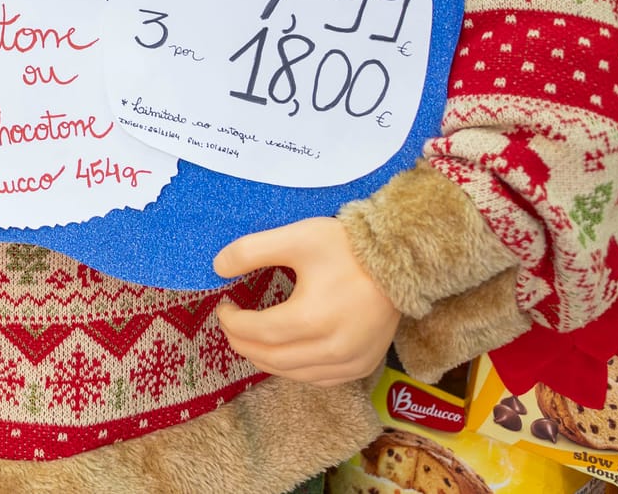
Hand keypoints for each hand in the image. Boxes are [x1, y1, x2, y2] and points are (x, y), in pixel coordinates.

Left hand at [212, 217, 400, 386]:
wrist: (400, 260)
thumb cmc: (346, 247)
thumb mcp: (296, 238)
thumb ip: (251, 250)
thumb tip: (217, 267)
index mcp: (312, 319)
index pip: (257, 333)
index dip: (233, 323)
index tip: (224, 307)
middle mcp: (332, 349)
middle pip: (271, 358)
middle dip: (242, 343)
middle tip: (230, 325)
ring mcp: (351, 362)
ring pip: (293, 374)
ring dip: (265, 359)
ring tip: (251, 339)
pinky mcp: (363, 366)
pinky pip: (319, 379)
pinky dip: (294, 370)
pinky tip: (284, 354)